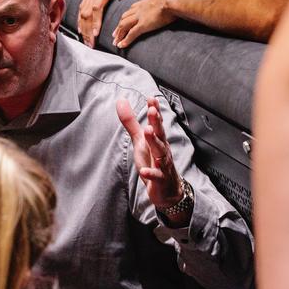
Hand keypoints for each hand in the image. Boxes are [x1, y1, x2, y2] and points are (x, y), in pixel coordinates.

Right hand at [77, 0, 150, 46]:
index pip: (98, 6)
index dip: (95, 22)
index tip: (96, 34)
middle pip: (87, 11)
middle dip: (87, 29)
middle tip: (90, 44)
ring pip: (83, 9)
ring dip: (83, 26)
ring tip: (86, 40)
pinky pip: (83, 5)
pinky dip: (81, 18)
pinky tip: (82, 28)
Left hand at [112, 0, 176, 47]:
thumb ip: (165, 4)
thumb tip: (172, 8)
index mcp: (145, 2)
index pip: (131, 10)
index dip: (125, 17)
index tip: (122, 23)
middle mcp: (139, 9)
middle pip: (124, 18)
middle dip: (118, 27)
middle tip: (114, 35)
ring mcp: (140, 17)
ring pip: (124, 26)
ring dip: (119, 35)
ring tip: (115, 42)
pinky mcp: (143, 25)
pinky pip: (131, 34)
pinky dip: (125, 40)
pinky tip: (121, 46)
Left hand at [117, 96, 183, 210]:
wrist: (167, 190)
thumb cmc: (153, 162)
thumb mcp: (139, 141)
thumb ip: (131, 122)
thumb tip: (121, 101)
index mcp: (157, 139)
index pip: (156, 123)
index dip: (154, 111)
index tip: (151, 99)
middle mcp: (161, 149)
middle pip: (160, 134)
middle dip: (157, 122)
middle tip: (152, 111)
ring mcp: (162, 165)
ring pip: (160, 152)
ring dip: (154, 141)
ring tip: (148, 131)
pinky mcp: (160, 180)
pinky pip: (156, 176)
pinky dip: (151, 173)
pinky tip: (144, 171)